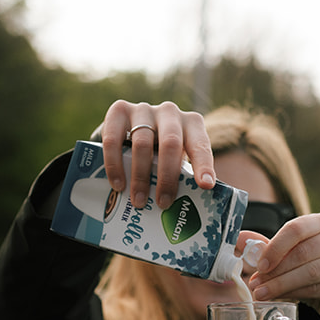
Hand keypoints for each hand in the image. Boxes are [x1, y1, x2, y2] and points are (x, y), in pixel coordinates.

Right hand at [96, 100, 214, 210]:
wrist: (131, 127)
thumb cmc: (161, 150)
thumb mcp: (177, 157)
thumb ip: (182, 174)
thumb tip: (186, 211)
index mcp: (191, 123)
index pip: (200, 144)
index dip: (203, 164)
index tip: (206, 186)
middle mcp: (170, 112)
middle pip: (170, 143)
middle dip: (167, 176)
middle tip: (163, 203)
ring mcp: (143, 109)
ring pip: (142, 143)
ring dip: (140, 176)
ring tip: (139, 201)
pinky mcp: (119, 110)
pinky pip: (113, 139)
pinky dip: (115, 165)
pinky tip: (118, 185)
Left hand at [242, 216, 319, 319]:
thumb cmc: (314, 271)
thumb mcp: (290, 256)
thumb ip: (268, 247)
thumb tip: (240, 239)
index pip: (297, 228)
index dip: (275, 247)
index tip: (258, 265)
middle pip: (303, 252)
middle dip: (275, 270)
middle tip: (255, 283)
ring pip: (310, 272)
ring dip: (281, 284)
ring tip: (262, 293)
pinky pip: (319, 289)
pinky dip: (295, 294)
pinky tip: (281, 298)